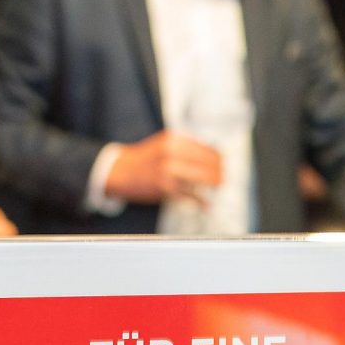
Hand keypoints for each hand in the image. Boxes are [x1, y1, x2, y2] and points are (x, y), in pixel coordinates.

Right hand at [104, 131, 224, 203]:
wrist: (121, 170)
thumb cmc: (146, 159)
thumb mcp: (165, 144)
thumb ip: (187, 149)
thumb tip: (215, 158)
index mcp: (174, 139)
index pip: (207, 148)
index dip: (219, 159)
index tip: (223, 166)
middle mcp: (172, 151)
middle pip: (208, 161)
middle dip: (219, 172)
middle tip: (223, 180)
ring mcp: (167, 168)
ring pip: (202, 176)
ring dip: (214, 183)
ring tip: (218, 187)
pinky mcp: (164, 186)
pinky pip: (189, 194)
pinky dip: (200, 201)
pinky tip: (206, 204)